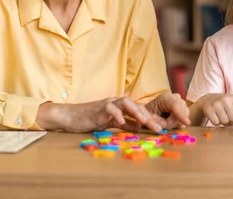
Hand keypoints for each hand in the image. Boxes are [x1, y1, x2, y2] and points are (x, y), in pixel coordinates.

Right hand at [36, 97, 165, 132]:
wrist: (70, 116)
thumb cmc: (89, 120)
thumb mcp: (110, 123)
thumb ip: (124, 124)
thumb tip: (138, 128)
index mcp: (120, 107)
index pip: (139, 111)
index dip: (151, 119)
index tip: (163, 128)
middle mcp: (116, 103)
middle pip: (136, 106)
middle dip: (149, 117)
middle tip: (160, 128)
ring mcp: (107, 104)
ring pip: (126, 103)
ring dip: (137, 112)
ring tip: (145, 122)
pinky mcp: (98, 109)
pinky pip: (109, 109)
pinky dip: (116, 114)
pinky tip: (121, 122)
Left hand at [145, 92, 190, 129]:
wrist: (150, 112)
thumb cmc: (147, 114)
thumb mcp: (147, 118)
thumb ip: (155, 121)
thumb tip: (164, 124)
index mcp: (165, 97)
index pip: (175, 105)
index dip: (181, 114)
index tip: (187, 123)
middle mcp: (175, 98)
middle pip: (183, 110)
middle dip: (174, 122)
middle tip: (164, 125)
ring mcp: (180, 102)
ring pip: (185, 115)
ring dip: (176, 123)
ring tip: (166, 123)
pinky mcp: (183, 108)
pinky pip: (185, 118)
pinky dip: (178, 122)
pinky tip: (171, 122)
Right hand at [195, 93, 232, 126]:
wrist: (206, 99)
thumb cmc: (223, 104)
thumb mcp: (232, 104)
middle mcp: (225, 99)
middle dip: (231, 121)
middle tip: (227, 117)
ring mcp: (216, 104)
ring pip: (225, 122)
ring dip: (223, 123)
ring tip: (221, 117)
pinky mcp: (209, 109)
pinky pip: (216, 123)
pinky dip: (216, 122)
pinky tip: (215, 117)